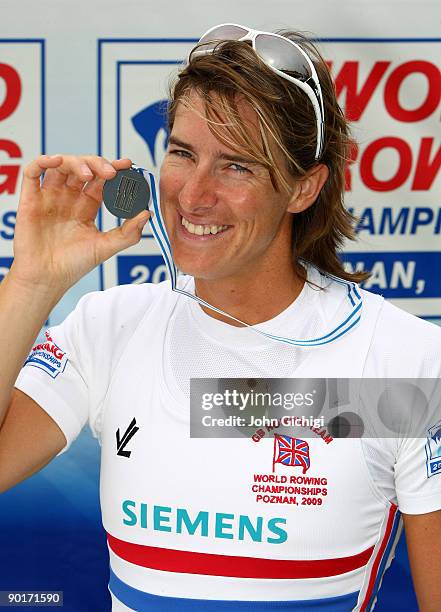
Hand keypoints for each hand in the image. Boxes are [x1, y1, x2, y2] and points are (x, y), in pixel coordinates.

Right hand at [11, 155, 150, 294]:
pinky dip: (44, 161)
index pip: (101, 181)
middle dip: (99, 165)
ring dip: (77, 163)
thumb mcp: (105, 248)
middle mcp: (68, 198)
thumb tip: (147, 213)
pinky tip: (57, 161)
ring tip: (89, 174)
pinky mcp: (30, 199)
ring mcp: (49, 197)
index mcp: (86, 207)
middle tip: (112, 172)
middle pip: (83, 169)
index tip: (128, 165)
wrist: (46, 280)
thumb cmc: (73, 265)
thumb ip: (128, 233)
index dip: (114, 170)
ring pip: (61, 166)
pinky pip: (33, 172)